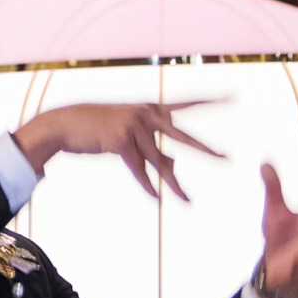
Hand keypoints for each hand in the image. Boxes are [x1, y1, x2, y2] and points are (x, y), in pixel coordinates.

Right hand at [14, 99, 219, 203]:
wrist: (63, 124)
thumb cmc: (94, 127)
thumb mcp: (126, 134)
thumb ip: (152, 147)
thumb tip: (173, 166)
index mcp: (150, 108)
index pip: (185, 105)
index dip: (210, 100)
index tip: (233, 96)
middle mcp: (146, 115)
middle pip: (181, 137)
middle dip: (205, 150)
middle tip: (228, 159)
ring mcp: (134, 127)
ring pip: (158, 163)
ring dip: (173, 185)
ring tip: (188, 201)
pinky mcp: (121, 142)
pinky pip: (138, 170)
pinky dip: (146, 186)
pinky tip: (156, 198)